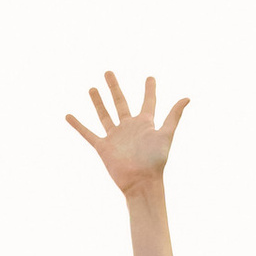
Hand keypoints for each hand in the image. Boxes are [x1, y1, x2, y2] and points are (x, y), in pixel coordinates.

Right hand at [65, 71, 188, 197]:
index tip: (150, 77)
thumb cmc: (156, 161)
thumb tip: (187, 97)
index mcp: (145, 123)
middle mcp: (129, 128)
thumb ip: (174, 116)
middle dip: (114, 87)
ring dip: (97, 101)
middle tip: (108, 72)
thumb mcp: (166, 134)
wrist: (141, 182)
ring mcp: (115, 137)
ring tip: (92, 88)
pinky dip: (78, 125)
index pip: (148, 101)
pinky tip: (68, 116)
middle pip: (120, 102)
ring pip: (104, 115)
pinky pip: (88, 134)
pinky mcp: (103, 147)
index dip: (150, 89)